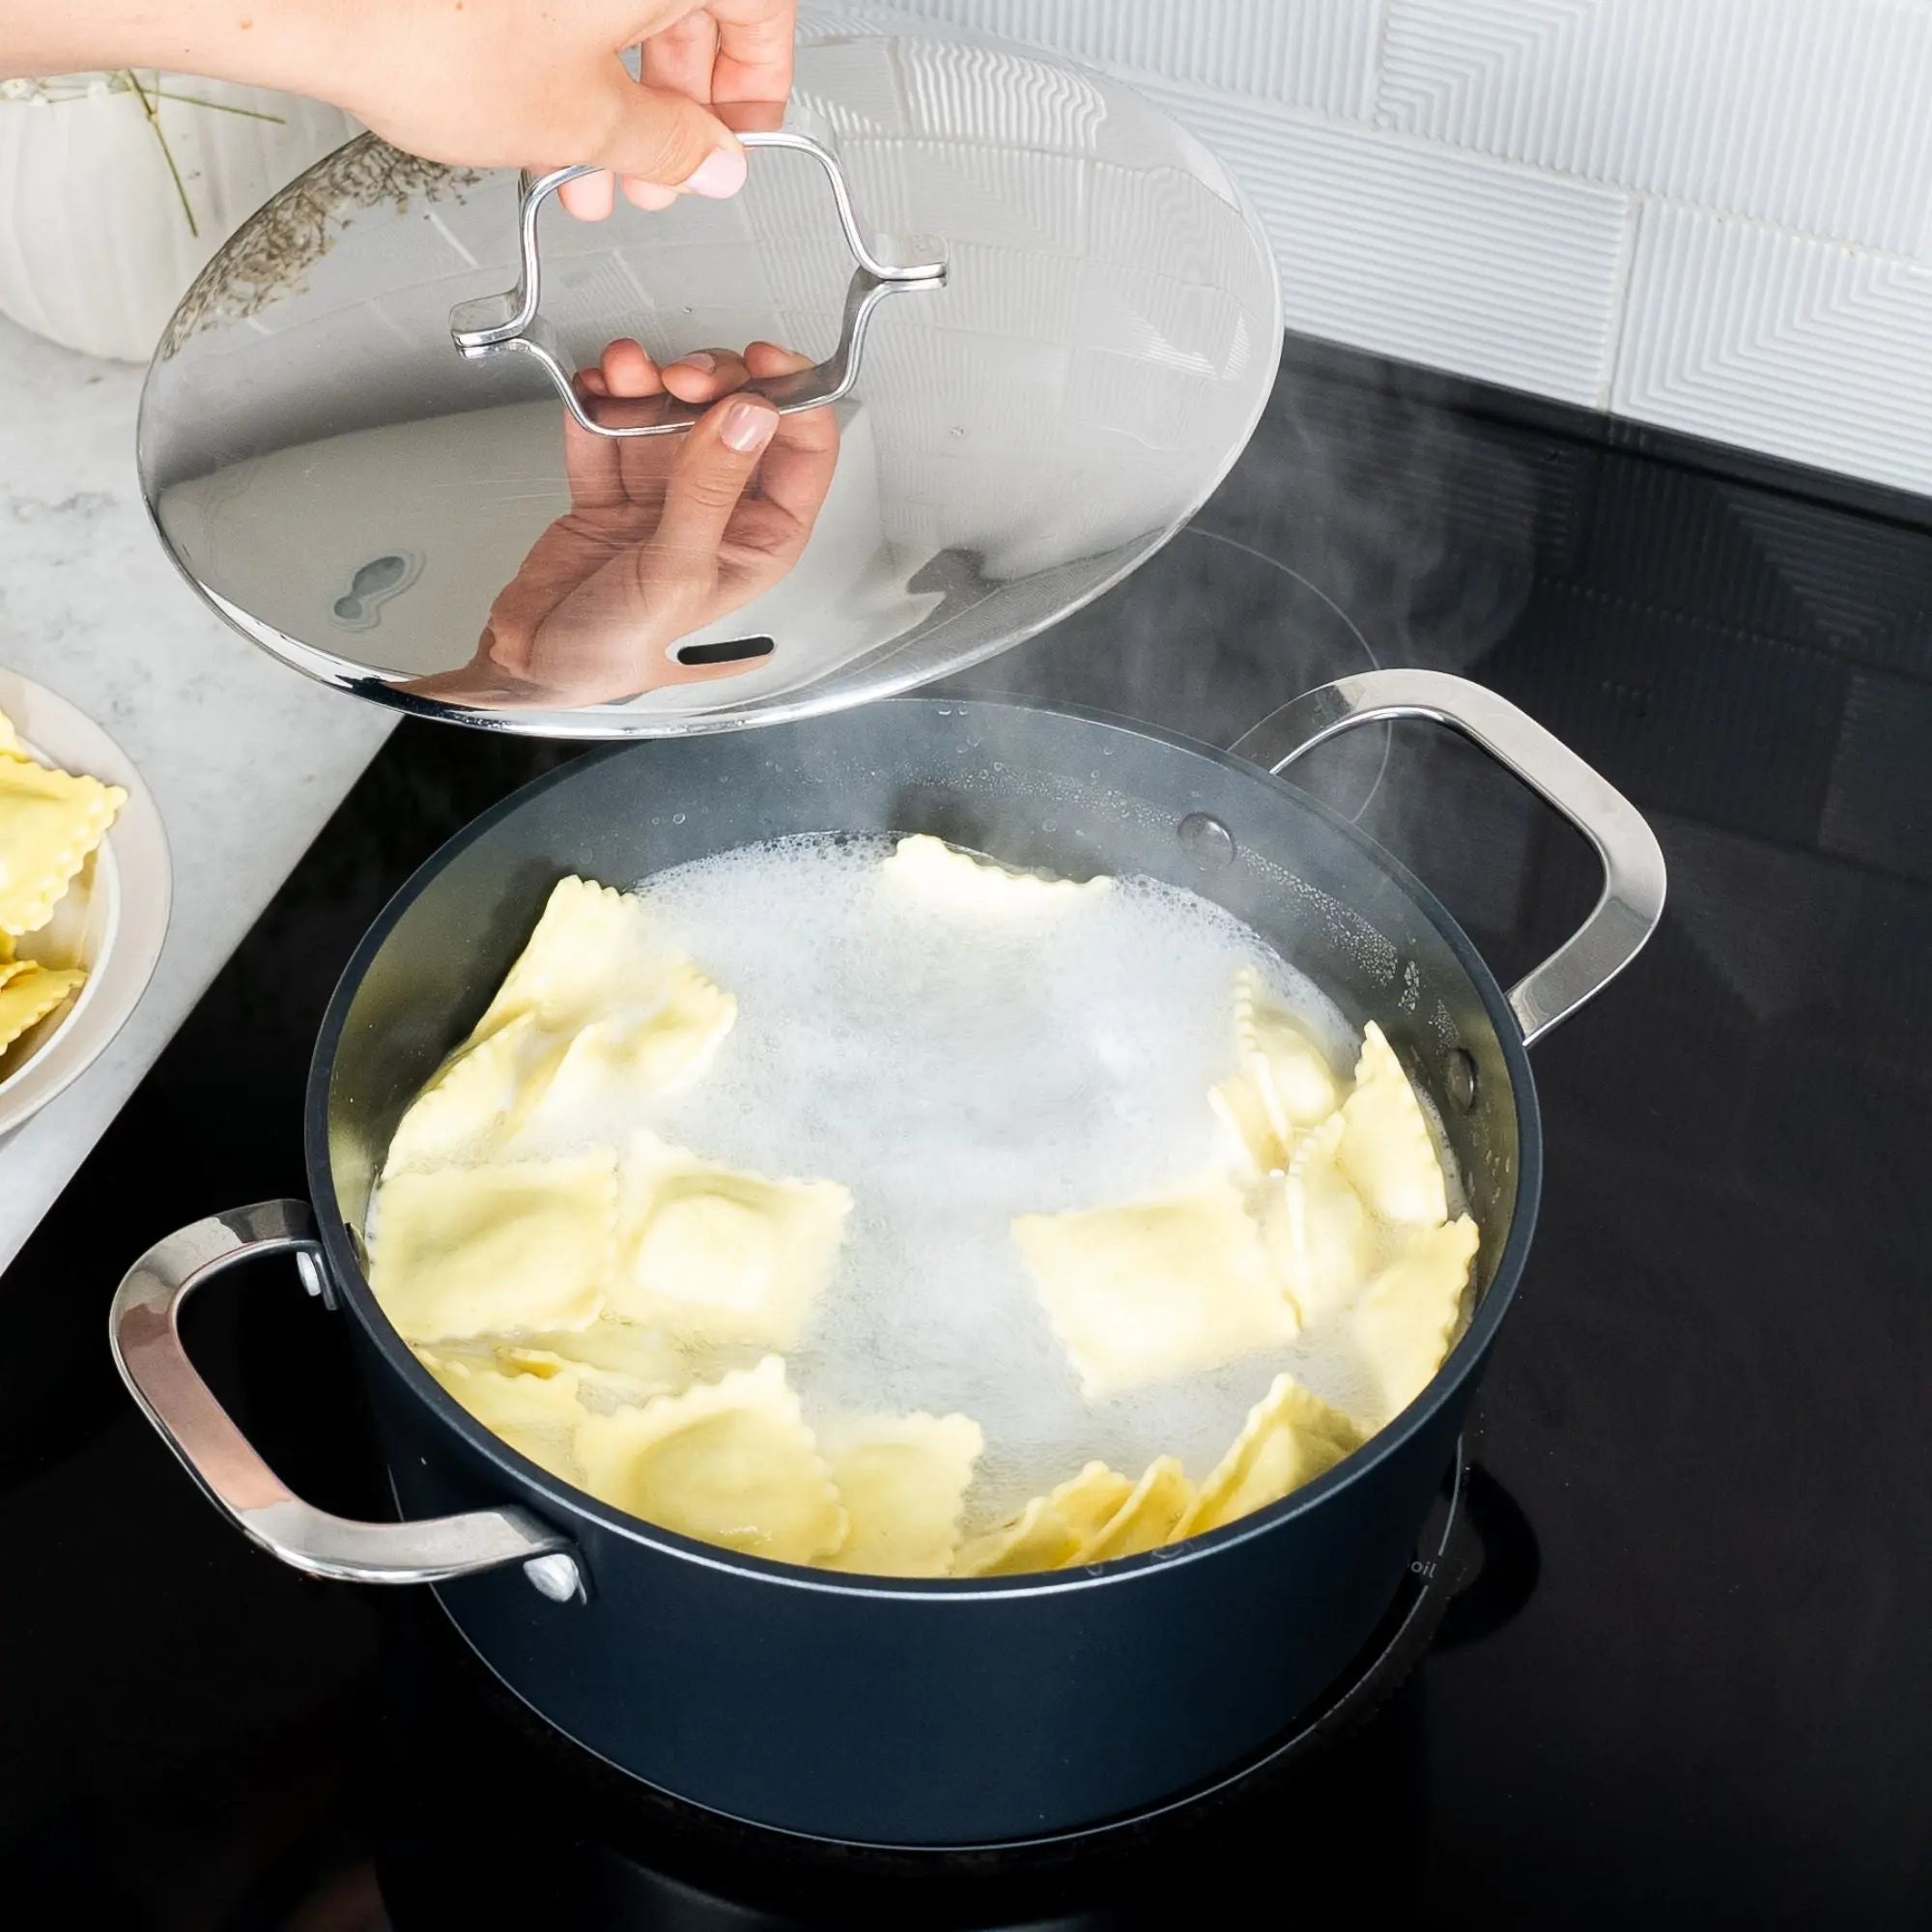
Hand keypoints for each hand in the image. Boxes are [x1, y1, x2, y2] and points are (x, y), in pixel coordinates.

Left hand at [324, 2, 797, 219]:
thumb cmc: (430, 32)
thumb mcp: (584, 122)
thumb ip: (668, 144)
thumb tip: (709, 160)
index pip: (761, 12)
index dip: (755, 93)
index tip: (733, 143)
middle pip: (688, 4)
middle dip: (674, 105)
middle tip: (656, 172)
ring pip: (619, 5)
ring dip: (616, 92)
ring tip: (589, 167)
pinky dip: (567, 53)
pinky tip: (545, 115)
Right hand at [408, 341, 838, 709]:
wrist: (526, 668)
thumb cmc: (610, 653)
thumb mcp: (671, 575)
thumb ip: (708, 491)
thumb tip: (750, 418)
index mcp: (757, 542)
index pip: (803, 456)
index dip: (792, 400)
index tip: (759, 364)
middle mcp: (718, 514)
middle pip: (737, 420)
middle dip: (710, 383)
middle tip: (679, 376)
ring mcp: (664, 499)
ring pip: (673, 416)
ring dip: (648, 383)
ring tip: (623, 371)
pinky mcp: (611, 490)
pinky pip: (612, 429)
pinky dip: (601, 403)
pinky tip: (592, 387)